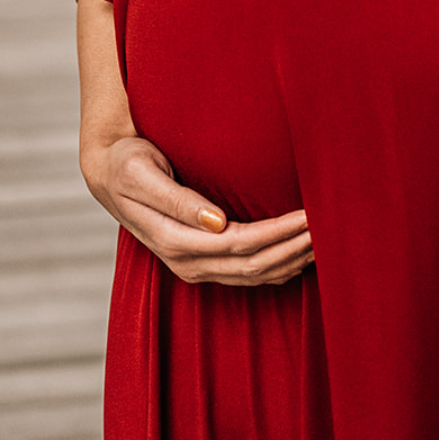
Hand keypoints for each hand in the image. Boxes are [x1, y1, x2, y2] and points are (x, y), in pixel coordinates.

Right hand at [81, 133, 312, 286]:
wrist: (107, 173)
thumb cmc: (128, 163)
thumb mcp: (144, 173)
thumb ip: (179, 200)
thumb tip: (216, 221)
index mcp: (175, 240)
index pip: (241, 244)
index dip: (279, 233)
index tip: (311, 216)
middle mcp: (186, 261)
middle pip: (254, 265)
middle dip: (294, 249)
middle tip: (331, 228)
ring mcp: (193, 267)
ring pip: (253, 276)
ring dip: (290, 261)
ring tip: (325, 240)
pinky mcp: (201, 262)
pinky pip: (246, 274)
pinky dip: (277, 266)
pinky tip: (300, 254)